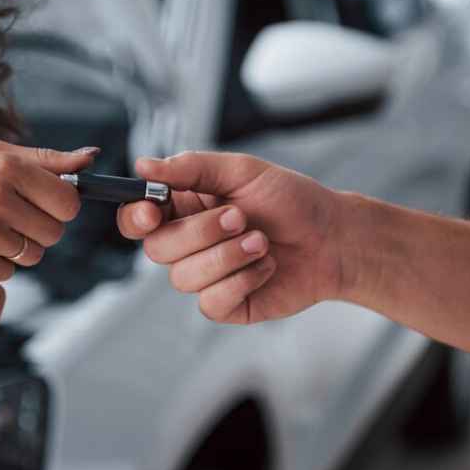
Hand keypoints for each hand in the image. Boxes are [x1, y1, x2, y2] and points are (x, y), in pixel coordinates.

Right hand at [0, 141, 97, 282]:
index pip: (68, 200)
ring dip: (17, 249)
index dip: (60, 207)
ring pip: (34, 256)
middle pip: (55, 232)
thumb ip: (46, 159)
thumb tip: (91, 158)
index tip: (42, 205)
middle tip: (8, 219)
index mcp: (6, 166)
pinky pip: (8, 274)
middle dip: (39, 230)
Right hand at [118, 153, 354, 323]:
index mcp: (185, 207)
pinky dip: (242, 280)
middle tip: (241, 217)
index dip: (136, 218)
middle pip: (158, 249)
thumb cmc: (292, 200)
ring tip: (262, 241)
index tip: (154, 212)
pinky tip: (265, 266)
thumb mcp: (243, 171)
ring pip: (184, 278)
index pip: (136, 218)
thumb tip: (144, 166)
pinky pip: (211, 302)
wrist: (334, 239)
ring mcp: (206, 276)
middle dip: (202, 232)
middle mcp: (189, 243)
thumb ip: (191, 168)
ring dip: (228, 256)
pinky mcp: (226, 304)